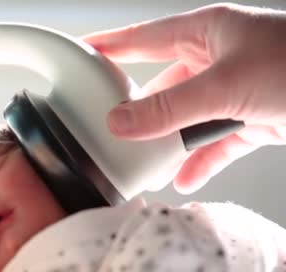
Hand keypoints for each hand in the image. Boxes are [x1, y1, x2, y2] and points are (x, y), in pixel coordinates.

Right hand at [84, 3, 285, 193]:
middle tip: (109, 129)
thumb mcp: (226, 86)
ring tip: (144, 163)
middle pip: (162, 86)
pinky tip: (183, 178)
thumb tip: (121, 122)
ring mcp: (234, 90)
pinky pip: (214, 142)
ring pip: (186, 118)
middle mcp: (216, 58)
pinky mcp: (252, 118)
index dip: (109, 46)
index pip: (142, 39)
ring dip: (169, 144)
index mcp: (206, 32)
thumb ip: (170, 108)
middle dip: (138, 111)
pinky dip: (200, 161)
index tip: (79, 55)